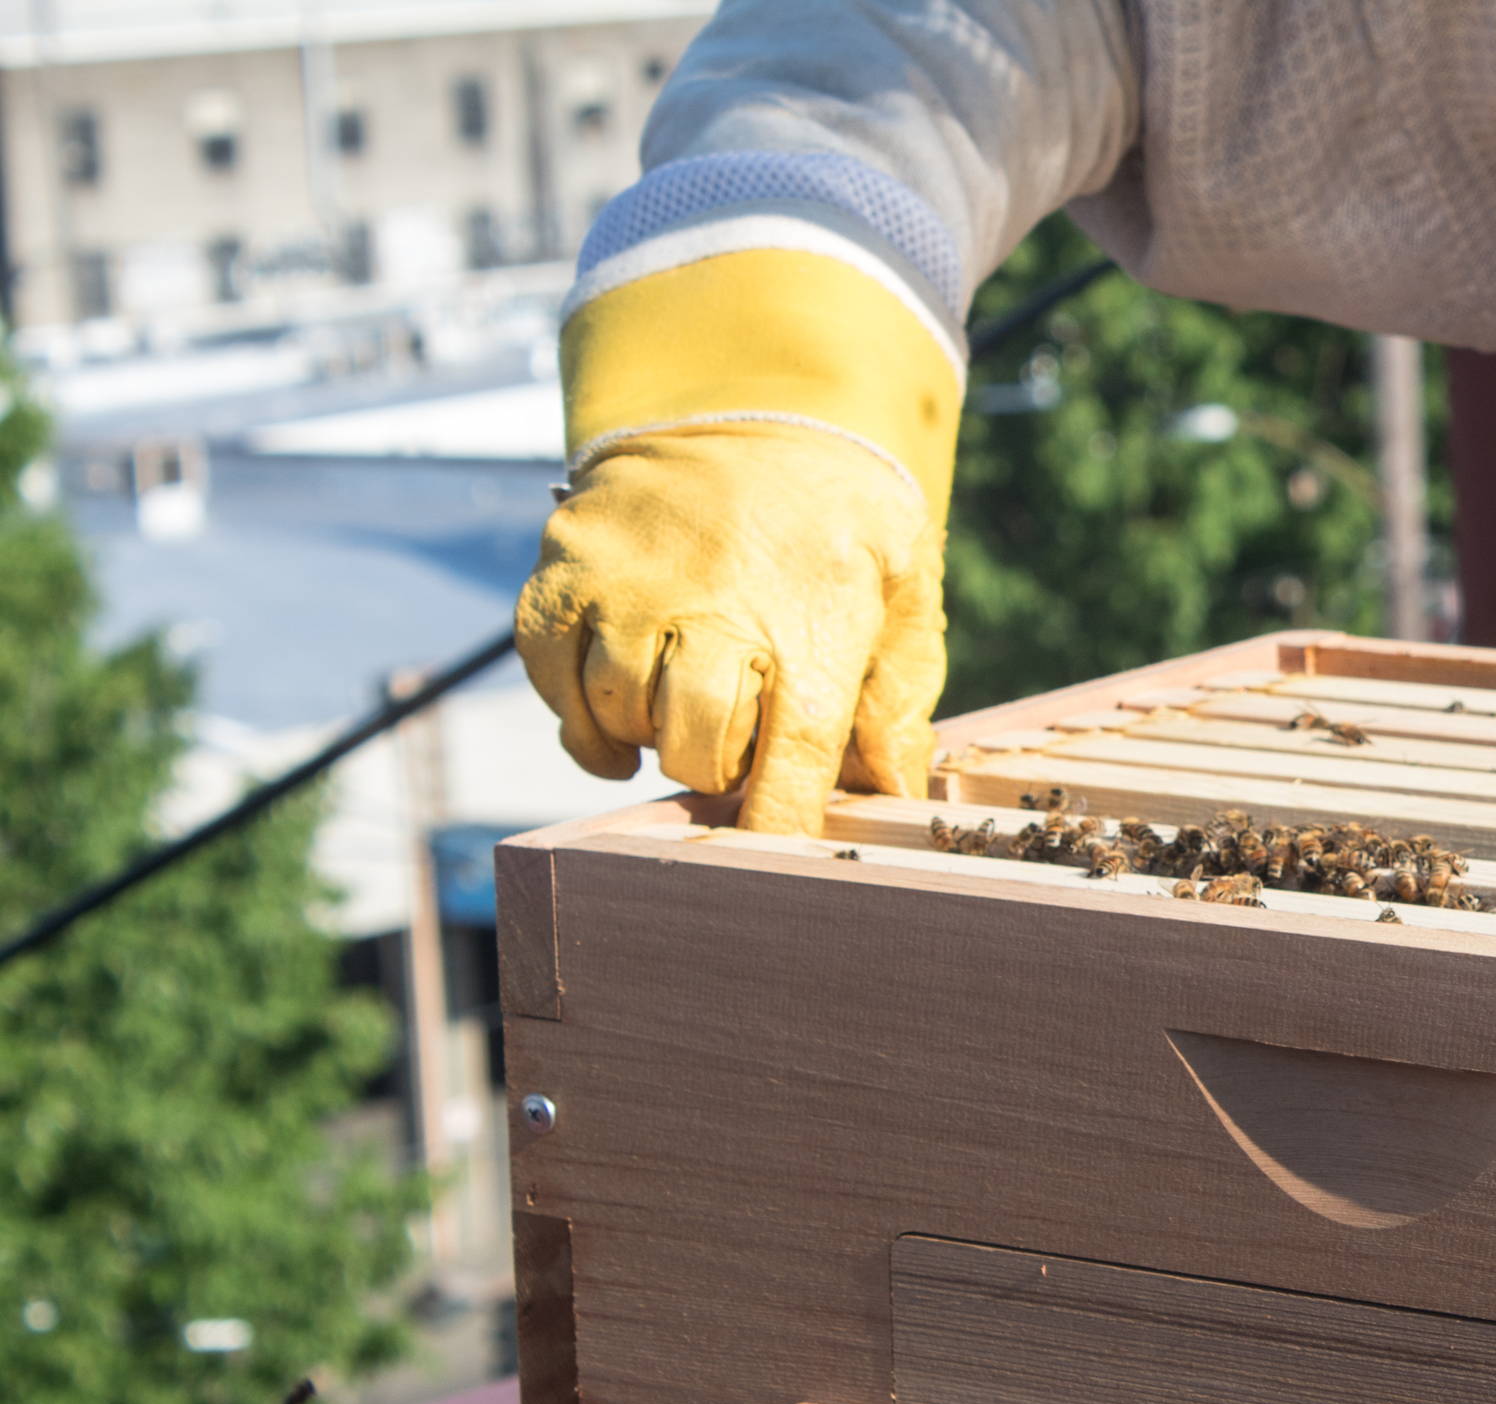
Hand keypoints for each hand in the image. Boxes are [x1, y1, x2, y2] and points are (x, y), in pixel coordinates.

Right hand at [518, 245, 963, 834]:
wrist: (757, 404)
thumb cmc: (842, 526)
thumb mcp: (904, 596)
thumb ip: (899, 701)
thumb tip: (892, 792)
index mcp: (815, 617)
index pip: (790, 758)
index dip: (775, 827)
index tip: (772, 862)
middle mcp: (714, 599)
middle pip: (694, 746)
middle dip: (717, 768)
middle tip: (737, 743)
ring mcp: (628, 580)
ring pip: (617, 715)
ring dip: (649, 734)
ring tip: (683, 704)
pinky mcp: (565, 563)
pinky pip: (548, 674)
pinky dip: (577, 711)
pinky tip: (617, 713)